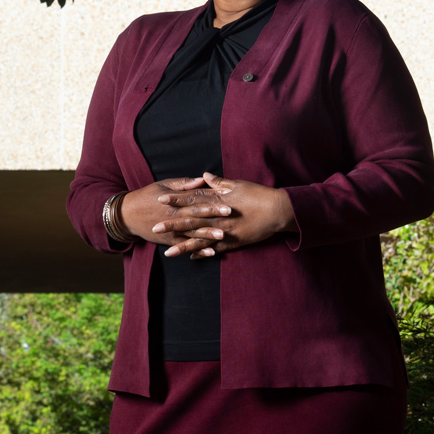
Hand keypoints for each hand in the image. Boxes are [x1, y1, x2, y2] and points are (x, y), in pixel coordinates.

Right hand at [118, 177, 232, 248]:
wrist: (127, 214)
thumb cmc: (147, 196)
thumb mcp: (164, 185)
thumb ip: (184, 184)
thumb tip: (203, 179)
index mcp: (174, 201)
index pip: (196, 199)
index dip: (212, 198)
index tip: (227, 197)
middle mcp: (174, 216)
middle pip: (197, 215)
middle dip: (214, 215)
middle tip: (230, 214)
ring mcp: (171, 230)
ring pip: (192, 233)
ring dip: (208, 235)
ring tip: (222, 236)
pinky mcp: (169, 241)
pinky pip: (185, 246)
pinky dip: (197, 250)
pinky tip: (210, 252)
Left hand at [152, 173, 295, 258]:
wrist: (277, 211)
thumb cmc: (258, 195)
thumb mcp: (238, 184)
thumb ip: (219, 182)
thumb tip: (204, 176)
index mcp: (218, 200)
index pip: (193, 199)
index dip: (176, 199)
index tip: (161, 199)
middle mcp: (218, 216)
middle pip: (191, 221)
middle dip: (173, 224)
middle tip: (155, 228)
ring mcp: (225, 230)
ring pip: (200, 239)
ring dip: (183, 245)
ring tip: (168, 252)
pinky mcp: (234, 241)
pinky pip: (215, 249)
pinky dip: (203, 252)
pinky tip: (191, 257)